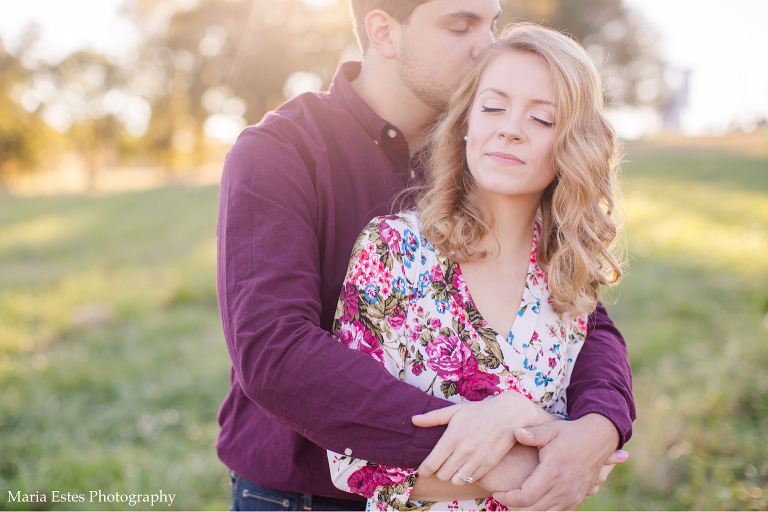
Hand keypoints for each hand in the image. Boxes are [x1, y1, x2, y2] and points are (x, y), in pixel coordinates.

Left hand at [412, 391, 555, 486]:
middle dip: (438, 471)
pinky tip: (465, 467)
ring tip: (452, 466)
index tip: (422, 470)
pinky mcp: (489, 464)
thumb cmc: (479, 411)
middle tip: (440, 464)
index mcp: (452, 436)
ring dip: (451, 475)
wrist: (508, 415)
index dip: (424, 470)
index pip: (431, 463)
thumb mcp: (455, 411)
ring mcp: (477, 459)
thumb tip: (414, 419)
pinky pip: (470, 479)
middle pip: (442, 475)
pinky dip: (465, 476)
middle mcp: (464, 450)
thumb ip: (433, 418)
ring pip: (456, 480)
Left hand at [492, 414, 626, 509]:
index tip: (496, 493)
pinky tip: (532, 504)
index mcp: (552, 473)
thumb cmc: (570, 433)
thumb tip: (515, 432)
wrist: (599, 439)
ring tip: (514, 502)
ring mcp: (572, 496)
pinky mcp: (577, 498)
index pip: (525, 496)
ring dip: (527, 511)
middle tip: (501, 498)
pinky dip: (543, 511)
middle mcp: (563, 489)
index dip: (508, 498)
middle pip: (532, 510)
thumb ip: (532, 434)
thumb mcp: (551, 429)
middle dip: (513, 507)